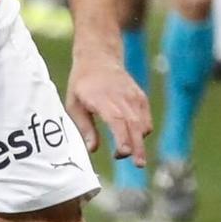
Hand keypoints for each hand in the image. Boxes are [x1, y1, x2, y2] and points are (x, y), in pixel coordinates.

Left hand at [66, 53, 151, 167]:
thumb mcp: (74, 104)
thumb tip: (92, 150)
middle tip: (138, 164)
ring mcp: (133, 97)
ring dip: (138, 142)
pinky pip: (146, 120)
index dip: (122, 137)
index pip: (116, 120)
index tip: (124, 152)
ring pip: (142, 124)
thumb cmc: (82, 84)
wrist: (99, 57)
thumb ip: (85, 128)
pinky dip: (142, 132)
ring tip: (127, 153)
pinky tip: (131, 138)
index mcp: (101, 99)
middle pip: (133, 125)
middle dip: (137, 147)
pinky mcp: (141, 98)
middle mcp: (121, 97)